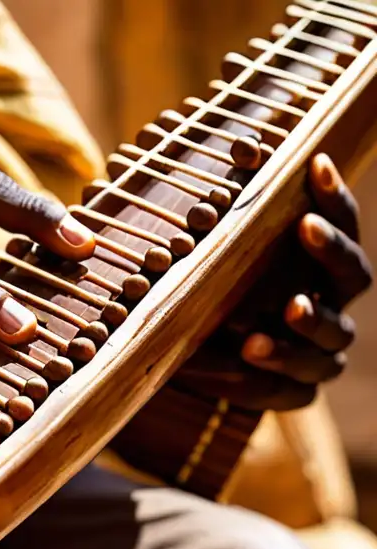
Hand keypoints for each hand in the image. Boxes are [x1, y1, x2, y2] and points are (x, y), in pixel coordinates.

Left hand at [172, 153, 369, 410]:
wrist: (195, 362)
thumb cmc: (211, 295)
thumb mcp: (209, 262)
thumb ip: (220, 224)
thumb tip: (212, 157)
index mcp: (320, 265)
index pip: (342, 224)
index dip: (334, 196)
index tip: (316, 164)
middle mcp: (332, 302)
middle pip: (354, 274)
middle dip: (330, 249)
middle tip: (306, 226)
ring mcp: (320, 351)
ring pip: (329, 338)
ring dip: (302, 323)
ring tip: (265, 322)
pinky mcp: (295, 390)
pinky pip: (290, 387)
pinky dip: (266, 373)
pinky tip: (243, 357)